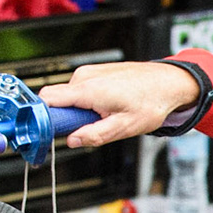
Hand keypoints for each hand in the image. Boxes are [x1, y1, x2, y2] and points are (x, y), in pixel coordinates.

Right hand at [41, 61, 202, 148]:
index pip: (47, 100)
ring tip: (106, 115)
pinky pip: (79, 90)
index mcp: (88, 89)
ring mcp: (89, 72)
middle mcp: (85, 76)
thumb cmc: (152, 102)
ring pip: (69, 96)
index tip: (48, 132)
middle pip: (56, 100)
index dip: (42, 117)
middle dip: (67, 117)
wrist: (169, 83)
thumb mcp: (123, 128)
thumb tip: (72, 140)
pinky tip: (109, 105)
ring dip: (80, 110)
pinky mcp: (95, 71)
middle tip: (90, 127)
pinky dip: (87, 101)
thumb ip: (95, 135)